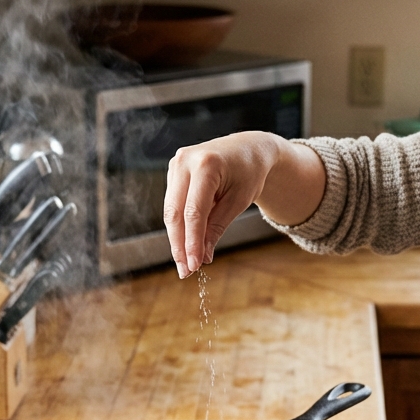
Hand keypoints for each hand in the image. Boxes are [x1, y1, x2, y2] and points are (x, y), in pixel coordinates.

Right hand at [163, 131, 324, 277]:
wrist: (249, 148)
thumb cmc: (249, 173)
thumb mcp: (238, 201)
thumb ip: (217, 227)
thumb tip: (201, 257)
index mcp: (206, 164)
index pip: (194, 212)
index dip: (191, 242)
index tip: (194, 266)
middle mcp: (185, 161)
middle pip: (175, 212)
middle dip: (179, 245)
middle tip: (186, 271)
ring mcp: (176, 164)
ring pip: (170, 210)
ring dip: (177, 238)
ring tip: (186, 263)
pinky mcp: (173, 171)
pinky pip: (173, 204)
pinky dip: (179, 225)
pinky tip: (186, 244)